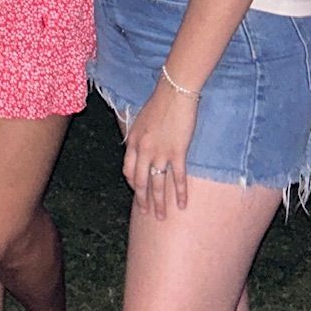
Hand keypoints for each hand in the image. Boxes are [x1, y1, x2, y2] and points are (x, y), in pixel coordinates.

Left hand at [123, 81, 197, 218]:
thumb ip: (138, 137)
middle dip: (143, 200)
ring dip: (159, 203)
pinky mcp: (177, 153)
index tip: (138, 193)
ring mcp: (159, 153)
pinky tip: (182, 205)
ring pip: (157, 185)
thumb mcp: (140, 121)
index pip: (128, 170)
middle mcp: (143, 151)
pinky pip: (178, 178)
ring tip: (160, 217)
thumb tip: (138, 149)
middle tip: (147, 213)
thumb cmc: (159, 104)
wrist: (174, 93)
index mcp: (132, 142)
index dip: (133, 184)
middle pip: (140, 182)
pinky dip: (180, 193)